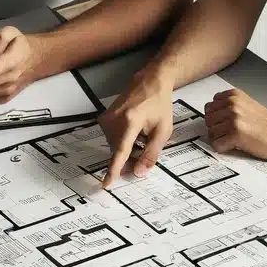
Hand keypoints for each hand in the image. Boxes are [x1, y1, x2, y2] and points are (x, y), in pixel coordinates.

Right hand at [99, 67, 174, 186]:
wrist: (149, 83)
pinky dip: (122, 140)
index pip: (120, 151)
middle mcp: (115, 119)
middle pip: (118, 151)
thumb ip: (151, 154)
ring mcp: (107, 118)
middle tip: (145, 147)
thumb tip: (139, 172)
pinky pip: (112, 138)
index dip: (113, 170)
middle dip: (130, 157)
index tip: (106, 183)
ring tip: (141, 133)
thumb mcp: (163, 131)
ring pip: (114, 146)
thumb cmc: (159, 104)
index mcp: (130, 121)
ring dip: (127, 147)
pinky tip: (133, 131)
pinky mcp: (104, 118)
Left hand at [203, 89, 266, 159]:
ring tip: (236, 139)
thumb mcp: (249, 106)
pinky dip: (224, 149)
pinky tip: (237, 145)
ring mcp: (233, 118)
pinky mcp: (235, 133)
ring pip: (210, 133)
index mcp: (234, 95)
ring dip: (221, 139)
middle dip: (217, 129)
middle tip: (232, 134)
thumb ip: (231, 106)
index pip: (210, 106)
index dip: (217, 119)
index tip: (227, 124)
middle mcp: (232, 104)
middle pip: (207, 119)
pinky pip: (216, 145)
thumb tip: (212, 114)